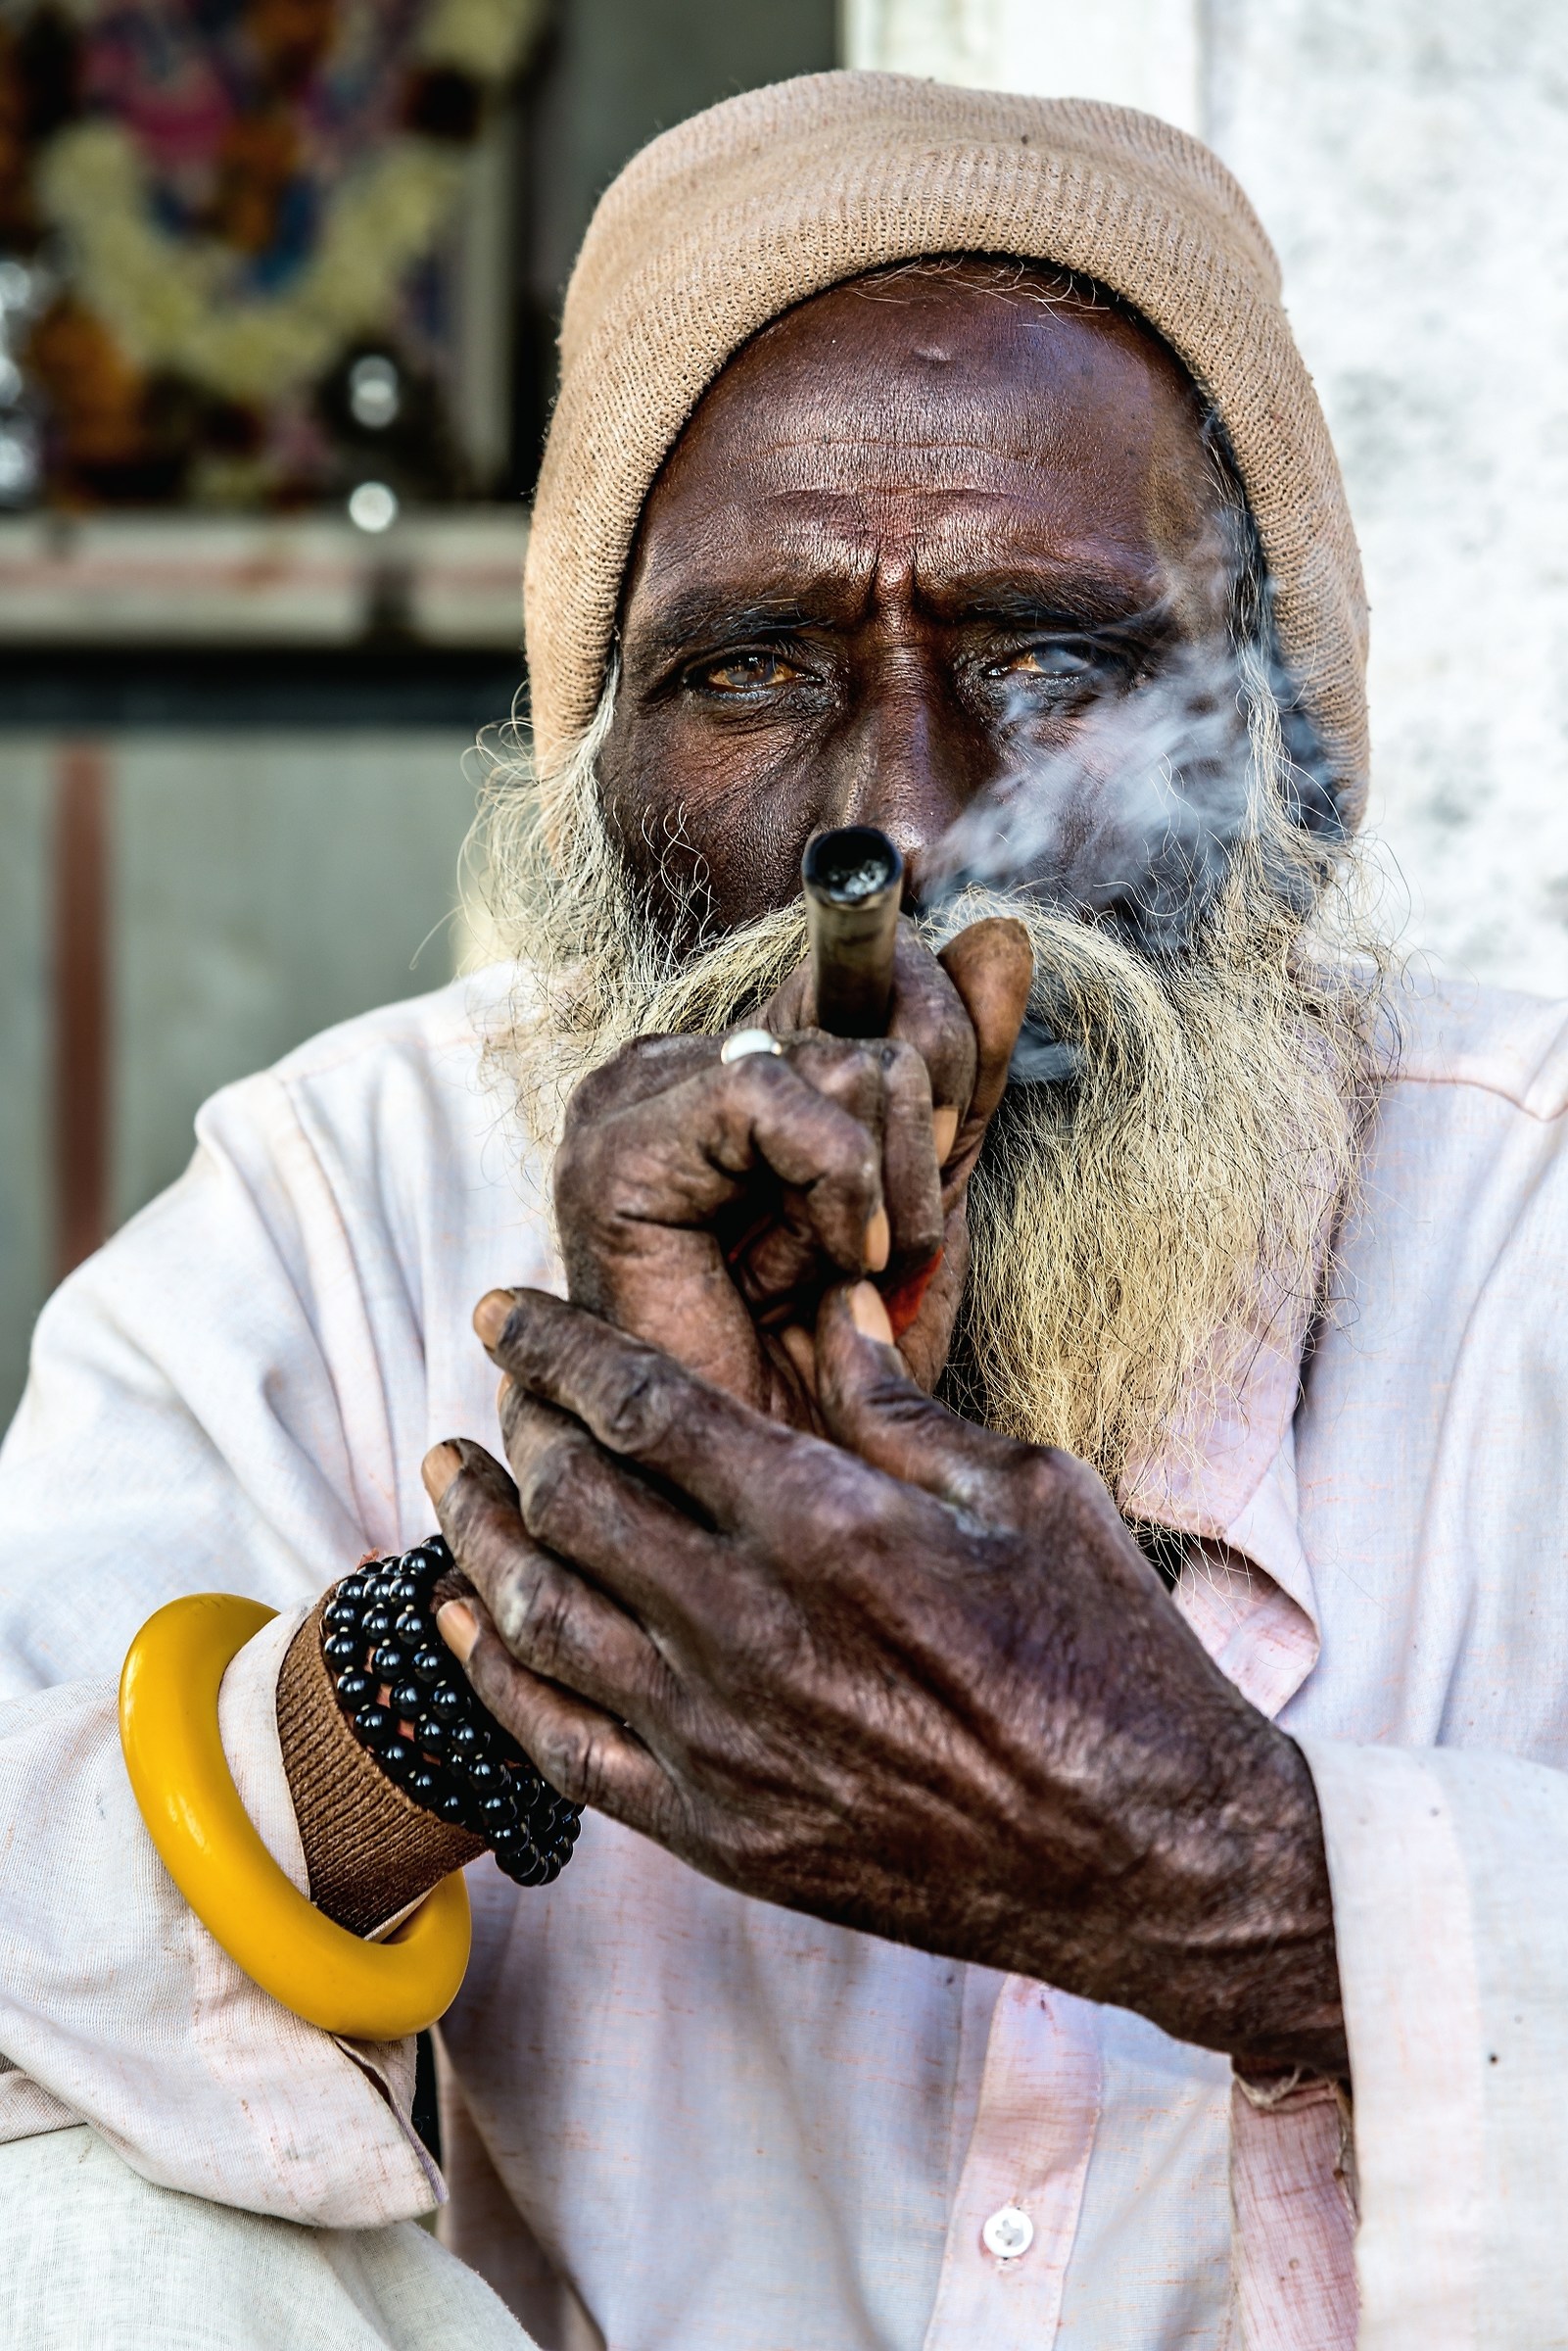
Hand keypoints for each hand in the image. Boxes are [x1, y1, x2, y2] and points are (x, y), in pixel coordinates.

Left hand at [424, 1284, 1345, 2074]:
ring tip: (455, 1479)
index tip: (509, 1312)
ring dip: (478, 1536)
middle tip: (496, 1390)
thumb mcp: (1026, 1492)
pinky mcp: (719, 1832)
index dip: (556, 1347)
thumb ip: (899, 1403)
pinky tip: (465, 1622)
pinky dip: (494, 1675)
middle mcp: (750, 1629)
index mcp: (827, 1524)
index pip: (642, 1405)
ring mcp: (721, 1741)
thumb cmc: (1106, 1659)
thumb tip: (831, 1305)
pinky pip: (560, 1746)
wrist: (1147, 1857)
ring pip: (537, 1619)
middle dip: (515, 1425)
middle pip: (570, 1500)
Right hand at [550, 917, 1031, 1421]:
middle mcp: (689, 1058)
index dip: (952, 1075)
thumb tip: (1001, 932)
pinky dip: (834, 1188)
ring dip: (884, 1195)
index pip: (892, 977)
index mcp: (754, 1061)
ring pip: (850, 1054)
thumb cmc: (838, 1363)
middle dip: (920, 1160)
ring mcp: (642, 1091)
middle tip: (877, 1258)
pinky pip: (778, 1092)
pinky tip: (823, 1265)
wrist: (773, 1487)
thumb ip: (965, 1071)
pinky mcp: (618, 1138)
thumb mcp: (929, 1198)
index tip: (933, 1187)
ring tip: (842, 1274)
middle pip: (888, 1015)